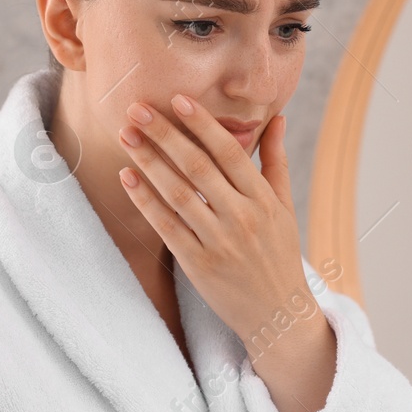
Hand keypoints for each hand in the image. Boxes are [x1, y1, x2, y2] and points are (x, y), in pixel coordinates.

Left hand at [116, 97, 312, 350]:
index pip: (230, 152)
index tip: (177, 99)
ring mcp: (219, 242)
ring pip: (178, 193)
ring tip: (126, 135)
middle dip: (165, 134)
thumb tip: (277, 118)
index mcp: (263, 200)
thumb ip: (276, 162)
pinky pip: (166, 227)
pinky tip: (127, 177)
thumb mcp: (285, 208)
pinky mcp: (198, 265)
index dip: (202, 124)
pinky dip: (145, 201)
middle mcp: (243, 218)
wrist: (278, 313)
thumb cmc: (279, 255)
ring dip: (149, 161)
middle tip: (136, 108)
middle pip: (198, 167)